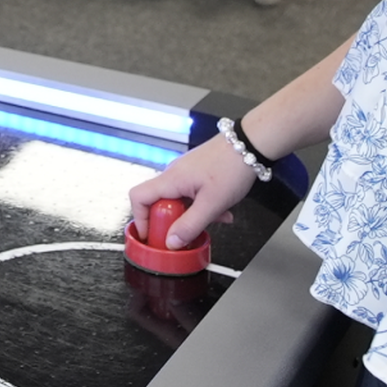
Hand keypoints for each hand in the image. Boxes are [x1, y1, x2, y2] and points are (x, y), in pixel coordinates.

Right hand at [127, 137, 256, 249]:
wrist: (248, 145)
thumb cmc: (231, 168)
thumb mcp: (211, 204)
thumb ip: (190, 225)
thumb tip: (172, 242)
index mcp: (170, 179)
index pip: (138, 197)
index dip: (141, 219)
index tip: (152, 236)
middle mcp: (173, 174)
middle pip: (158, 202)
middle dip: (173, 221)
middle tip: (187, 233)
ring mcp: (184, 173)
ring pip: (179, 201)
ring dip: (192, 216)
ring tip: (214, 221)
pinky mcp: (196, 173)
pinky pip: (191, 195)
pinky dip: (202, 207)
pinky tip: (222, 212)